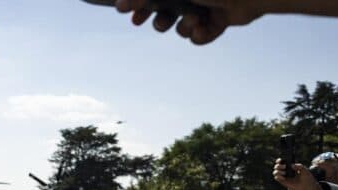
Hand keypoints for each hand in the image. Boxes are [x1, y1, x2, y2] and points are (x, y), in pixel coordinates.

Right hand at [114, 0, 264, 44]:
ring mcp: (205, 7)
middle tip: (154, 24)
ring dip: (184, 28)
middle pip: (164, 13)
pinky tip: (206, 27)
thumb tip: (119, 4)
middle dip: (160, 20)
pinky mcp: (218, 22)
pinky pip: (199, 38)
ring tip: (194, 20)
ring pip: (181, 28)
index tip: (130, 16)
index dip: (140, 6)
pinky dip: (201, 35)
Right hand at [273, 159, 321, 189]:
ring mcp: (283, 176)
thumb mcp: (304, 169)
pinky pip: (276, 178)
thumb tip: (291, 165)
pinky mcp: (282, 181)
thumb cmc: (306, 177)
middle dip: (279, 165)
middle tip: (285, 166)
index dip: (279, 160)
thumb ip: (299, 166)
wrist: (306, 186)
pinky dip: (278, 176)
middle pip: (277, 166)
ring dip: (278, 171)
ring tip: (284, 173)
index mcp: (290, 165)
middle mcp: (285, 170)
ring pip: (275, 172)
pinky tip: (283, 177)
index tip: (280, 160)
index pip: (282, 161)